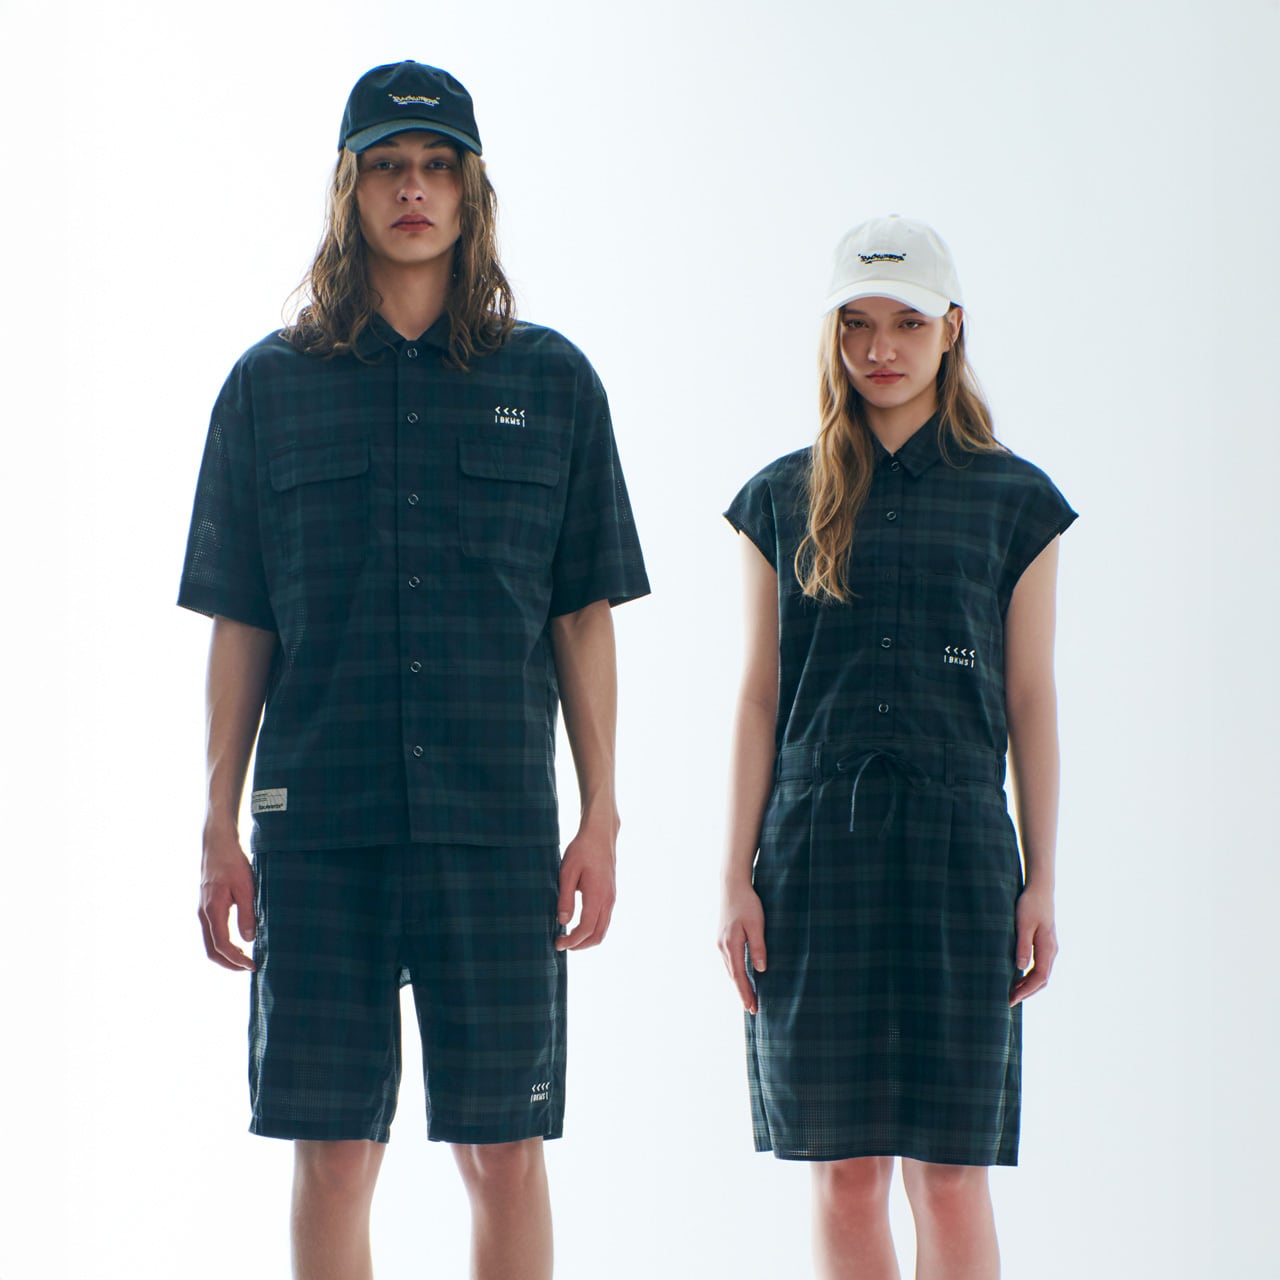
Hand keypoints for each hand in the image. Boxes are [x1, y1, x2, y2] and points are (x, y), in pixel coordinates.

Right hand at [199, 826, 256, 971]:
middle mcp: (203, 914)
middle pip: (212, 950)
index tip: (252, 965)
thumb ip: (247, 914)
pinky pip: (211, 933)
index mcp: (213, 910)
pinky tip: (238, 943)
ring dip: (226, 955)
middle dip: (229, 963)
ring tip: (245, 958)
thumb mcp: (246, 887)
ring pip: (210, 943)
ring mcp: (203, 911)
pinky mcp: (206, 907)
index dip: (237, 959)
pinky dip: (222, 945)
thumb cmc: (232, 863)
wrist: (217, 845)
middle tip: (249, 967)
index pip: (222, 945)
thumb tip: (249, 939)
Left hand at [555, 823, 615, 950]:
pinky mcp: (610, 895)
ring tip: (568, 937)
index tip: (557, 943)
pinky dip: (592, 929)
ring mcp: (611, 898)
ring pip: (603, 929)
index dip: (572, 941)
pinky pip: (604, 919)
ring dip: (587, 938)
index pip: (587, 928)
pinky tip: (578, 924)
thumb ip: (565, 898)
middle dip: (580, 945)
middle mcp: (608, 900)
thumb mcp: (567, 872)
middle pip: (598, 935)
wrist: (600, 835)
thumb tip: (563, 921)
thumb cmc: (582, 850)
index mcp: (597, 895)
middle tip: (562, 944)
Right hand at [718, 881, 766, 1014]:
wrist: (732, 886)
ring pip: (730, 969)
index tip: (751, 1008)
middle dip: (742, 992)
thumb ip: (758, 947)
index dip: (745, 993)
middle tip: (752, 1009)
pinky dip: (735, 972)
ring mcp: (720, 942)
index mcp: (731, 945)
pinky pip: (729, 961)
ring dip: (738, 983)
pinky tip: (741, 976)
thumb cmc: (747, 903)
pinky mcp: (722, 938)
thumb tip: (760, 970)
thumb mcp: (757, 925)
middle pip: (733, 976)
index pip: (738, 976)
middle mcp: (722, 946)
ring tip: (748, 997)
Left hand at [1010, 883, 1056, 1004]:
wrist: (1040, 889)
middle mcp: (1051, 951)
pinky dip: (1029, 975)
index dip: (1026, 991)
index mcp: (1047, 948)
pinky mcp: (1044, 943)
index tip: (1012, 999)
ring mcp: (1049, 947)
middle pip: (1042, 980)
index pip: (1039, 977)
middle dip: (1026, 992)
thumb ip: (1022, 946)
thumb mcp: (1023, 924)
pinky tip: (1017, 976)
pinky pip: (1039, 965)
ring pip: (1041, 974)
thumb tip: (1021, 968)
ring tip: (1011, 992)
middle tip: (1008, 1001)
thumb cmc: (1030, 904)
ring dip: (1028, 985)